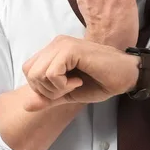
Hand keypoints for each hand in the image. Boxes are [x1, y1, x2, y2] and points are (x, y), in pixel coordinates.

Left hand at [21, 35, 138, 110]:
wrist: (125, 76)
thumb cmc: (99, 82)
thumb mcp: (68, 94)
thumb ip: (48, 98)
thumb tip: (25, 105)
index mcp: (53, 50)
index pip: (28, 70)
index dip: (41, 87)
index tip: (64, 88)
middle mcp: (56, 43)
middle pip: (29, 73)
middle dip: (46, 90)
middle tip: (69, 88)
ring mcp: (62, 44)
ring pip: (38, 73)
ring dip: (55, 88)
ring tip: (75, 84)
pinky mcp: (71, 49)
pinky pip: (51, 73)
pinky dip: (62, 84)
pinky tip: (78, 81)